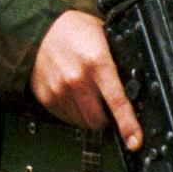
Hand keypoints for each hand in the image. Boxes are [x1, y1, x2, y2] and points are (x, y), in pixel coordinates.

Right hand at [29, 10, 142, 151]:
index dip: (128, 125)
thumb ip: (117, 61)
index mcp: (97, 62)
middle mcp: (77, 79)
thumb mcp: (103, 37)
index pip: (117, 101)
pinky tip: (72, 95)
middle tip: (106, 106)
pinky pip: (67, 118)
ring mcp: (59, 91)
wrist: (37, 30)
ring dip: (89, 116)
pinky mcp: (47, 98)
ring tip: (87, 96)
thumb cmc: (73, 31)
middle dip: (107, 119)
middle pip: (98, 120)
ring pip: (82, 122)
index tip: (134, 141)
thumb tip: (134, 87)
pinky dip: (73, 112)